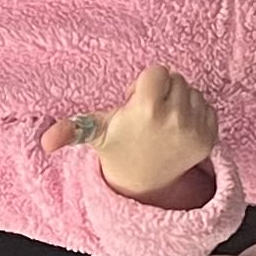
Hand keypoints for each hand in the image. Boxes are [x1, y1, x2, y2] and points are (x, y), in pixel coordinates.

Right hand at [42, 64, 218, 198]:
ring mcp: (195, 129)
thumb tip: (45, 143)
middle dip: (163, 92)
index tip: (135, 103)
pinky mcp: (210, 138)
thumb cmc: (119, 148)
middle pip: (176, 80)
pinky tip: (178, 130)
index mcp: (148, 109)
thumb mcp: (95, 134)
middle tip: (148, 115)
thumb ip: (69, 131)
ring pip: (192, 92)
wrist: (145, 183)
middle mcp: (176, 118)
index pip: (158, 71)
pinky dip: (194, 115)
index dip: (145, 85)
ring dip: (179, 102)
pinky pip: (207, 108)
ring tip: (162, 123)